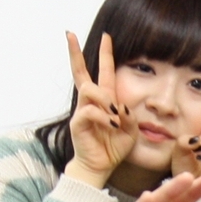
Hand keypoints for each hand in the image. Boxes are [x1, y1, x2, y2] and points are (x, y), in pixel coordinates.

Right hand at [65, 32, 138, 187]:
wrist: (101, 166)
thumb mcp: (131, 130)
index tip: (106, 36)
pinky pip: (89, 111)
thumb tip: (120, 106)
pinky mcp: (77, 123)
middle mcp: (91, 102)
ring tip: (115, 114)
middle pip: (80, 72)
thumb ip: (129, 116)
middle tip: (69, 35)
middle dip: (75, 53)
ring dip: (104, 97)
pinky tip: (113, 124)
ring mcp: (82, 111)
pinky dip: (103, 116)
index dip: (105, 54)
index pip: (103, 71)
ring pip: (88, 88)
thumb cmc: (114, 147)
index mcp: (105, 100)